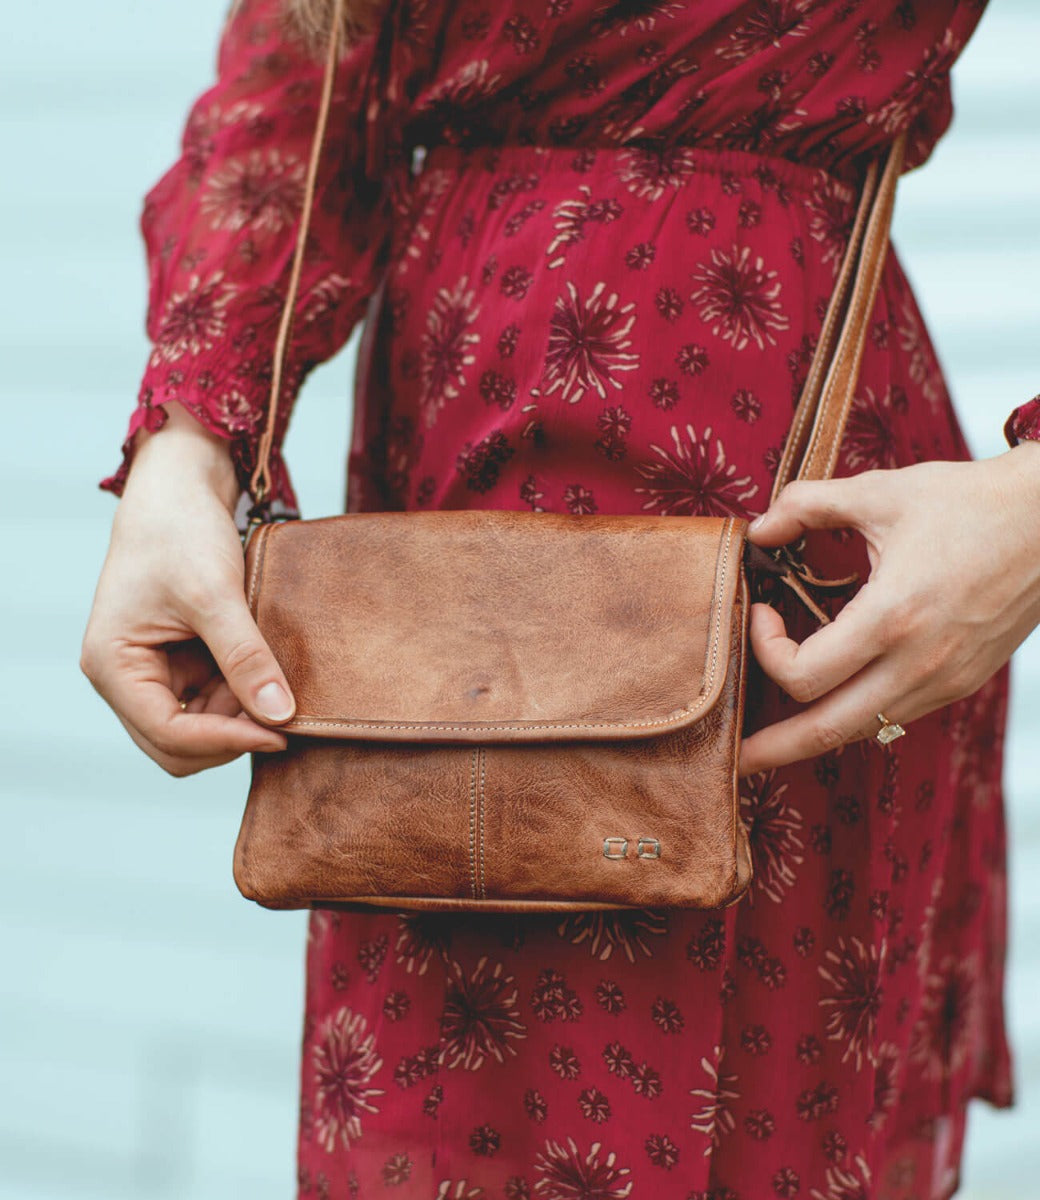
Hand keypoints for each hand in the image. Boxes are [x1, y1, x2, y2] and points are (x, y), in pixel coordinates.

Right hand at [81, 405, 294, 775]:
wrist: (180, 487)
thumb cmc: (181, 530)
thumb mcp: (216, 595)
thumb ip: (246, 657)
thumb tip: (280, 716)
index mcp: (113, 665)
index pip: (168, 734)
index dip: (226, 741)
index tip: (280, 734)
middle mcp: (124, 677)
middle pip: (176, 746)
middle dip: (229, 736)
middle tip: (285, 719)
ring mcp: (149, 671)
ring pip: (197, 728)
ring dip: (238, 718)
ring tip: (279, 688)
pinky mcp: (176, 661)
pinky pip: (209, 700)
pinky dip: (240, 696)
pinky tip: (269, 676)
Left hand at [739, 441, 1039, 775]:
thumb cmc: (969, 502)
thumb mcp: (881, 491)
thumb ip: (807, 505)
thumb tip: (757, 530)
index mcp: (893, 618)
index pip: (803, 675)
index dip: (764, 649)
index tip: (761, 610)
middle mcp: (919, 663)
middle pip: (827, 731)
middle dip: (774, 749)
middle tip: (733, 757)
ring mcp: (945, 681)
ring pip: (864, 730)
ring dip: (814, 734)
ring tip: (774, 740)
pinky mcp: (962, 682)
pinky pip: (895, 716)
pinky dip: (856, 715)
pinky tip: (831, 701)